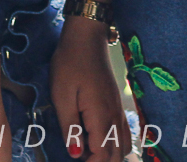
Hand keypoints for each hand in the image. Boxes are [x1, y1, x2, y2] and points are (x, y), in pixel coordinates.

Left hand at [51, 19, 131, 161]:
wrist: (86, 38)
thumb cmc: (70, 64)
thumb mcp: (62, 96)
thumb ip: (70, 128)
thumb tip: (75, 155)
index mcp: (101, 116)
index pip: (103, 155)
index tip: (73, 160)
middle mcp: (114, 116)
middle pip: (116, 155)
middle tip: (78, 157)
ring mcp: (118, 110)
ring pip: (123, 146)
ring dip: (108, 155)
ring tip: (86, 152)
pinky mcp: (116, 104)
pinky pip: (124, 133)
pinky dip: (114, 144)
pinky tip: (97, 140)